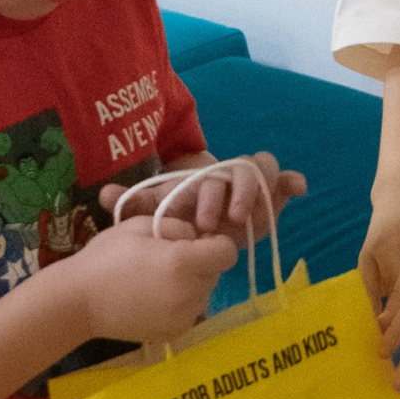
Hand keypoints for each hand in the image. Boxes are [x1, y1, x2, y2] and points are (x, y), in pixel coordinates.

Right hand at [63, 215, 237, 345]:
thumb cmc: (105, 257)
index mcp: (184, 263)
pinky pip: (191, 312)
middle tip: (166, 260)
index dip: (214, 244)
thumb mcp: (140, 226)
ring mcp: (184, 317)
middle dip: (200, 263)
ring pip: (204, 293)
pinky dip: (180, 304)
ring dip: (191, 284)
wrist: (78, 302)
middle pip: (215, 273)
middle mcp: (191, 293)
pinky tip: (153, 299)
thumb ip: (177, 227)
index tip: (194, 242)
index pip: (227, 252)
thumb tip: (197, 237)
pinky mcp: (175, 333)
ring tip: (157, 280)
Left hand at [103, 155, 304, 243]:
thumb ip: (133, 203)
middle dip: (238, 193)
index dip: (208, 195)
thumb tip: (100, 195)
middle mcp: (226, 179)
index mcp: (199, 181)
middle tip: (231, 220)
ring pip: (264, 170)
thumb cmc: (175, 218)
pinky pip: (284, 181)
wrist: (197, 228)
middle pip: (240, 170)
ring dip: (262, 190)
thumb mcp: (155, 211)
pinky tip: (298, 189)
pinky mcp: (270, 199)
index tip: (202, 223)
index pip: (208, 177)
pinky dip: (292, 180)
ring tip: (255, 217)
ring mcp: (250, 188)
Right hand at [360, 182, 399, 324]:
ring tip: (396, 354)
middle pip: (385, 299)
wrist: (393, 195)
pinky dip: (379, 316)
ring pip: (374, 302)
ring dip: (385, 327)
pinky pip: (369, 298)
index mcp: (387, 244)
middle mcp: (370, 257)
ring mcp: (362, 264)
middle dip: (397, 329)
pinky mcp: (361, 269)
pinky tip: (386, 338)